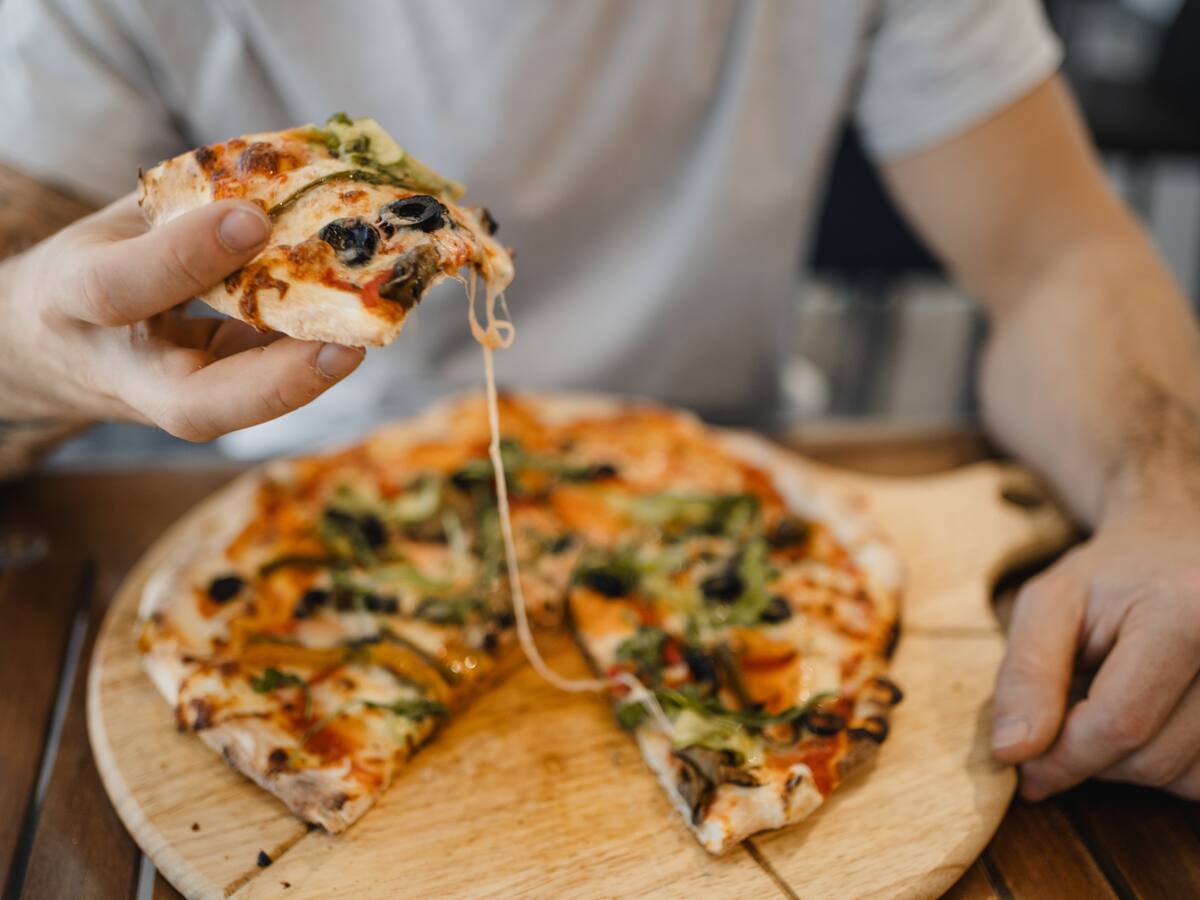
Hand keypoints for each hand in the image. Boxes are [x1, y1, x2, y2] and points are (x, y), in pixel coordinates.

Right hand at [0, 194, 362, 438]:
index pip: (121, 289)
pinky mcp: (206, 408)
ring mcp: (166, 402)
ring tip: (366, 335)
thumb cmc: (96, 263)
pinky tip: (354, 325)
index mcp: (74, 299)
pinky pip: (260, 392)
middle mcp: (123, 371)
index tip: (252, 219)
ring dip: (307, 377)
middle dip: (274, 383)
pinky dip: (307, 360)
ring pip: (238, 414)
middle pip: (195, 406)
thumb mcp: (118, 224)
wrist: (53, 346)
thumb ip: (184, 209)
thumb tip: (288, 177)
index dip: (186, 255)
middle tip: (346, 348)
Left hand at [991, 500, 1199, 798]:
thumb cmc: (1109, 578)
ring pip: (1184, 777)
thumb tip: (1013, 750)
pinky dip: (1168, 764)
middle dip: (1094, 758)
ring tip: (1113, 704)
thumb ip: (1026, 674)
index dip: (1064, 759)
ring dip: (1131, 763)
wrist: (1179, 550)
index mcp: (1188, 611)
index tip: (1025, 773)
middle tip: (1067, 722)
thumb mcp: (1050, 605)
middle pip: (1154, 757)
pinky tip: (1151, 718)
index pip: (1121, 722)